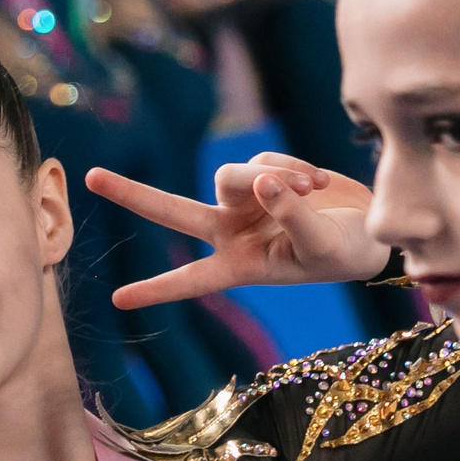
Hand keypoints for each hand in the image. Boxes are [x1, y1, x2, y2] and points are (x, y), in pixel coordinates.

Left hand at [87, 154, 387, 309]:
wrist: (369, 228)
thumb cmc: (344, 252)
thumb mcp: (320, 247)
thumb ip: (292, 217)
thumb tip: (261, 182)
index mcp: (238, 266)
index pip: (190, 280)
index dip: (156, 289)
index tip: (118, 300)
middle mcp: (230, 232)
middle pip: (171, 211)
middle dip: (132, 193)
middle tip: (90, 176)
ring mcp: (243, 202)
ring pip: (231, 175)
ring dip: (271, 177)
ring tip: (312, 190)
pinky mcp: (262, 176)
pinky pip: (263, 161)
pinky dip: (293, 168)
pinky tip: (318, 182)